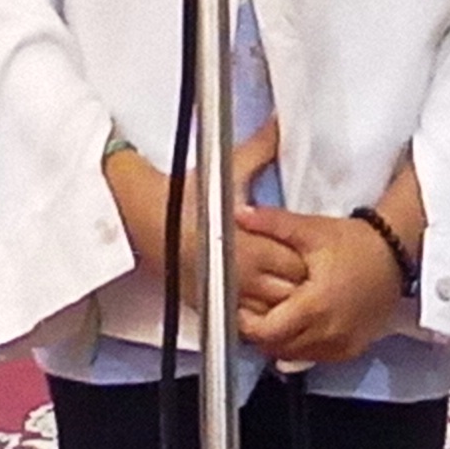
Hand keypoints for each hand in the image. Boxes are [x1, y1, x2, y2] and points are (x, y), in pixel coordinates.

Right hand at [107, 125, 305, 316]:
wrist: (143, 218)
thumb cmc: (184, 196)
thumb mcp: (225, 171)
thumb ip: (260, 150)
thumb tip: (278, 125)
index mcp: (248, 246)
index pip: (297, 263)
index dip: (306, 254)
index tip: (305, 244)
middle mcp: (240, 278)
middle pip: (290, 291)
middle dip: (299, 279)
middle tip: (298, 261)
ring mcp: (225, 297)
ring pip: (272, 313)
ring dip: (281, 299)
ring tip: (280, 279)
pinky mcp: (210, 308)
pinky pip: (246, 324)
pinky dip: (258, 315)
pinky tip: (257, 294)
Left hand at [236, 208, 407, 365]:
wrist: (396, 255)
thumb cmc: (356, 243)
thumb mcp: (312, 230)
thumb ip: (273, 223)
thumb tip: (240, 214)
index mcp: (315, 305)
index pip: (267, 333)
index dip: (247, 322)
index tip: (240, 306)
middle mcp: (328, 332)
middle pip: (277, 348)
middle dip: (261, 332)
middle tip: (252, 310)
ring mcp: (341, 345)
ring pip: (295, 356)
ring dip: (280, 341)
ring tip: (275, 315)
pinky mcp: (351, 349)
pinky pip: (316, 357)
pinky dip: (302, 346)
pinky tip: (299, 324)